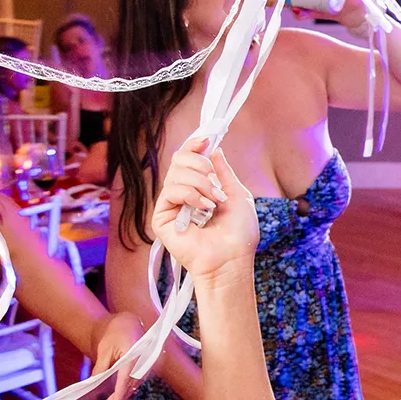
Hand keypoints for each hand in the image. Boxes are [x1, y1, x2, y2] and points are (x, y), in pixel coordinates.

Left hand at [86, 312, 145, 399]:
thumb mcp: (104, 349)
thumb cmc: (115, 333)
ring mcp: (144, 369)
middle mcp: (142, 365)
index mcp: (133, 357)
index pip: (125, 382)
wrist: (129, 323)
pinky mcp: (141, 372)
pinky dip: (121, 394)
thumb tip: (93, 383)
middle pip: (127, 390)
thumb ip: (101, 367)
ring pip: (129, 390)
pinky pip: (131, 386)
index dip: (118, 399)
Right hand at [150, 139, 258, 278]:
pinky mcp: (162, 218)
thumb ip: (224, 172)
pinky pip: (171, 191)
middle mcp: (182, 195)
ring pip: (176, 174)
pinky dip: (191, 195)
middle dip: (200, 164)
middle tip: (214, 182)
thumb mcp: (237, 195)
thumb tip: (213, 149)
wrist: (231, 260)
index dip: (194, 145)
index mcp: (198, 188)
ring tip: (214, 202)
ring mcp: (171, 206)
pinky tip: (204, 208)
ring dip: (201, 183)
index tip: (207, 139)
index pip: (187, 158)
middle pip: (178, 160)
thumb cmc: (238, 234)